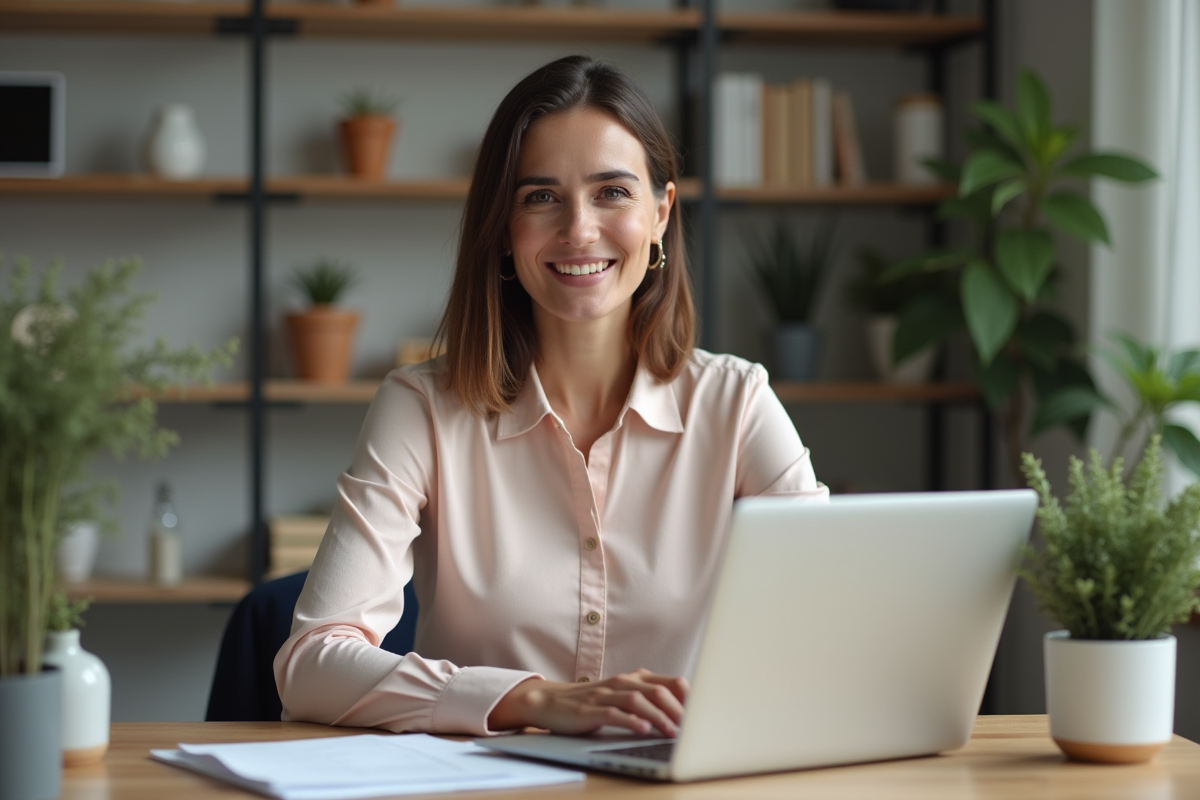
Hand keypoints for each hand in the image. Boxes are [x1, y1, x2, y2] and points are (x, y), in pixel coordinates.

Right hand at [487, 668, 687, 736]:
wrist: (550, 702)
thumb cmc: (592, 702)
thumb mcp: (623, 697)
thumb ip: (649, 700)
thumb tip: (684, 715)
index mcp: (635, 679)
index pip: (671, 683)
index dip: (690, 698)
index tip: (704, 715)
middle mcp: (623, 683)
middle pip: (658, 691)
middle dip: (679, 711)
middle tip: (693, 729)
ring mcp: (606, 695)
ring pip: (639, 701)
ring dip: (659, 717)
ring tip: (673, 732)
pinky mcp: (590, 710)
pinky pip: (614, 714)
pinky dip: (631, 721)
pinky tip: (643, 730)